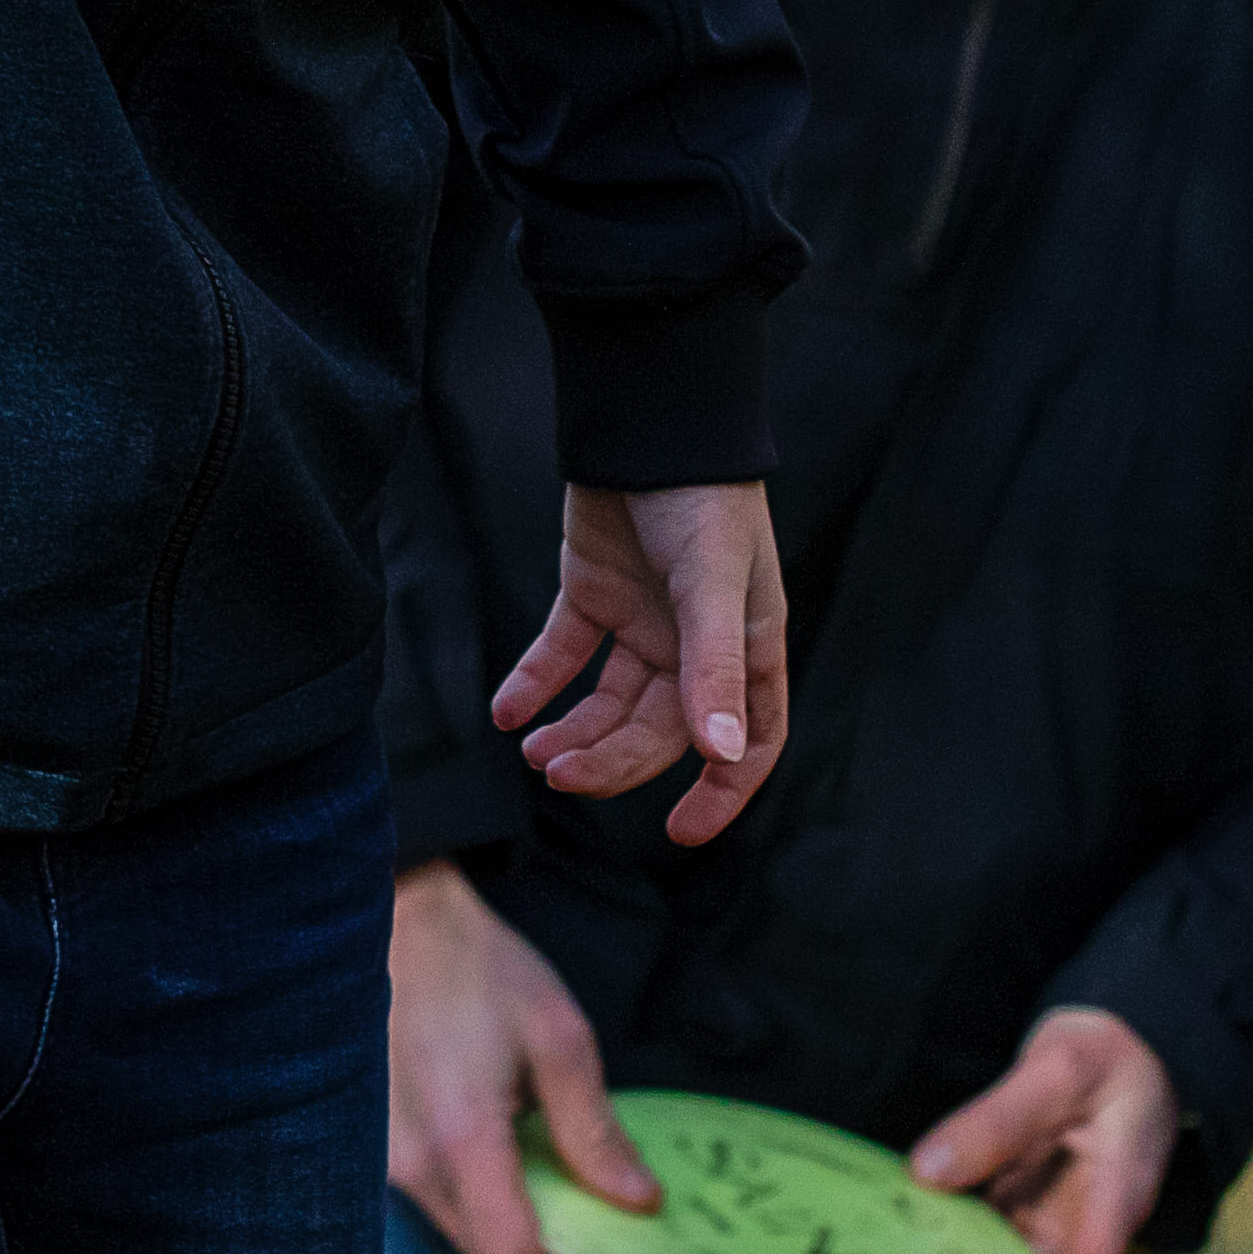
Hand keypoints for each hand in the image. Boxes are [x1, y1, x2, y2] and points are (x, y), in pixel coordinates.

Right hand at [385, 859, 653, 1253]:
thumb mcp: (558, 1037)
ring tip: (546, 1165)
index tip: (607, 1237)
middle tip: (589, 1205)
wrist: (400, 928)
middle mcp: (412, 1166)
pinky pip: (440, 1206)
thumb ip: (595, 1129)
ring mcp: (387, 1164)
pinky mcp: (380, 1153)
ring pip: (462, 1238)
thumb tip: (639, 1201)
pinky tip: (503, 1147)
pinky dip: (481, 1200)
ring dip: (512, 1226)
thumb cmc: (480, 971)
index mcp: (461, 1139)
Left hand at [494, 478, 785, 845]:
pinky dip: (534, 685)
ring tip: (532, 752)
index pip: (747, 742)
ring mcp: (643, 622)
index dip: (722, 792)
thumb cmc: (702, 500)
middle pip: (659, 732)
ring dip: (574, 733)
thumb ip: (714, 668)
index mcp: (745, 647)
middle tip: (559, 774)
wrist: (645, 421)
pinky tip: (505, 712)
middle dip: (613, 761)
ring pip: (609, 703)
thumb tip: (719, 753)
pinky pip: (563, 656)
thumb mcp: (714, 585)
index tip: (680, 832)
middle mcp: (696, 645)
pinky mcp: (593, 595)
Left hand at [907, 1005, 1178, 1253]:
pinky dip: (958, 1227)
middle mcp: (1088, 1223)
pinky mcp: (1034, 1200)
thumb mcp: (1055, 1070)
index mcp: (1115, 1201)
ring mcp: (1061, 1215)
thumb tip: (926, 1173)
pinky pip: (995, 1229)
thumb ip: (995, 1122)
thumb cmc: (1107, 1053)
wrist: (1130, 1040)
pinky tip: (911, 1217)